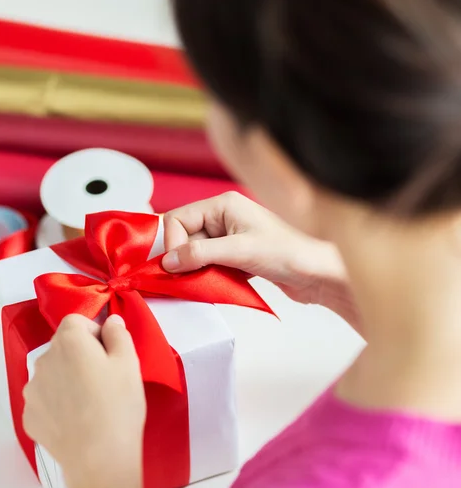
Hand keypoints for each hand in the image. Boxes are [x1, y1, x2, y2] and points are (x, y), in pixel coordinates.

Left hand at [23, 314, 144, 487]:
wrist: (99, 460)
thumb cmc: (117, 407)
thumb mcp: (129, 363)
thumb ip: (118, 334)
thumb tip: (110, 321)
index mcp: (69, 341)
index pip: (76, 321)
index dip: (94, 333)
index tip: (108, 353)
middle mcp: (43, 360)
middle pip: (62, 347)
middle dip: (80, 356)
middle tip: (103, 379)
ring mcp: (32, 390)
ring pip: (52, 373)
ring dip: (67, 378)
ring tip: (89, 402)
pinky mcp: (29, 415)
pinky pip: (45, 399)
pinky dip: (57, 404)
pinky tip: (76, 419)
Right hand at [162, 192, 345, 305]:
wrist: (319, 275)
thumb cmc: (290, 253)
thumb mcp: (239, 251)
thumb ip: (199, 254)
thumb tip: (168, 261)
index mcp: (223, 204)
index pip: (178, 219)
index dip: (172, 243)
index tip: (173, 266)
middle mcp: (224, 217)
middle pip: (184, 236)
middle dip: (184, 258)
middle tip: (187, 277)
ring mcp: (230, 237)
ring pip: (195, 253)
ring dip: (196, 269)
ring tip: (209, 279)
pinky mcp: (236, 256)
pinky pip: (209, 264)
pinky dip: (208, 275)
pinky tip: (220, 282)